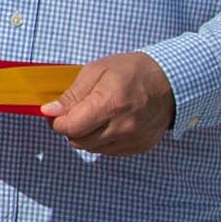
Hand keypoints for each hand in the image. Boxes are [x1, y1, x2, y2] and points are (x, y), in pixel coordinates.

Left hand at [44, 49, 176, 157]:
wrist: (171, 82)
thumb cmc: (132, 71)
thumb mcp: (97, 71)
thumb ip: (72, 94)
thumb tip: (50, 111)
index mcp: (111, 104)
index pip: (70, 127)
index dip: (57, 121)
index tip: (55, 112)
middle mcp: (123, 126)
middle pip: (78, 140)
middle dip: (70, 127)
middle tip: (75, 112)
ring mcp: (133, 139)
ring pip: (92, 148)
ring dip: (86, 134)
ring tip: (95, 115)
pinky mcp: (140, 146)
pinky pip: (109, 150)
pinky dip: (102, 140)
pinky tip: (109, 123)